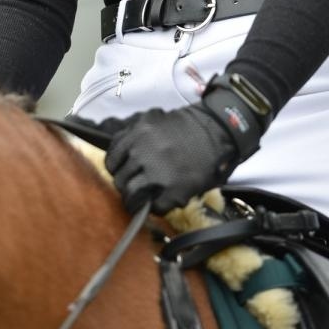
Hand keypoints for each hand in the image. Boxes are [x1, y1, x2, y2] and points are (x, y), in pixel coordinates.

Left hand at [104, 72, 272, 214]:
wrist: (217, 132)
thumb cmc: (187, 127)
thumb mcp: (152, 121)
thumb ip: (132, 135)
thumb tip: (119, 152)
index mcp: (136, 136)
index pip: (111, 162)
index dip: (117, 169)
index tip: (124, 171)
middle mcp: (143, 155)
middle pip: (120, 181)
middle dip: (127, 184)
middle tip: (137, 185)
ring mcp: (157, 175)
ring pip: (132, 197)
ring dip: (137, 200)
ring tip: (145, 198)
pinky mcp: (174, 192)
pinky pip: (155, 208)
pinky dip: (158, 207)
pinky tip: (164, 200)